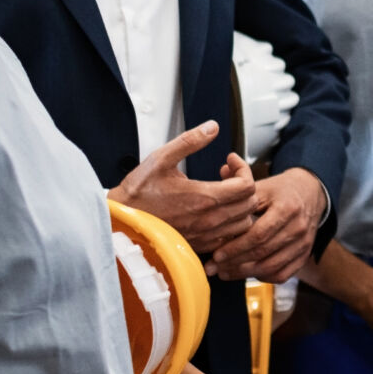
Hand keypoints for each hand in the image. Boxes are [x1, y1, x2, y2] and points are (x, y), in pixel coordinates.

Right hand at [113, 123, 258, 251]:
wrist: (122, 221)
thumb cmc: (138, 192)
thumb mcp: (161, 158)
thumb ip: (190, 141)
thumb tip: (212, 127)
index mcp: (204, 197)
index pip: (247, 186)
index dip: (243, 168)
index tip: (229, 161)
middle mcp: (209, 220)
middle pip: (250, 204)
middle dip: (244, 184)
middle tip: (227, 173)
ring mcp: (205, 235)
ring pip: (243, 224)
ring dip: (240, 205)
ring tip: (223, 192)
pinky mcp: (199, 245)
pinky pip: (229, 238)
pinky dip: (230, 224)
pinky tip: (216, 210)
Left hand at [206, 168, 327, 283]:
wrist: (310, 195)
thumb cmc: (280, 191)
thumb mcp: (262, 184)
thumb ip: (240, 182)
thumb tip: (223, 166)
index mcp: (287, 208)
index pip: (259, 234)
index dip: (236, 247)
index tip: (215, 255)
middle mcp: (298, 228)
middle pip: (264, 253)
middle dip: (235, 263)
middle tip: (213, 267)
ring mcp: (304, 243)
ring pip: (272, 267)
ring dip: (245, 273)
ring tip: (224, 273)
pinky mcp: (304, 255)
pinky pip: (283, 274)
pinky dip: (263, 277)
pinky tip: (246, 273)